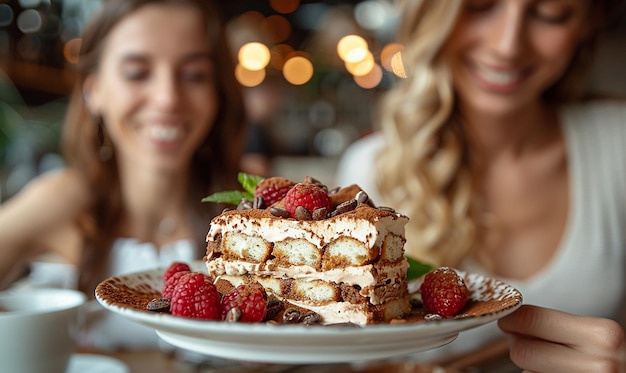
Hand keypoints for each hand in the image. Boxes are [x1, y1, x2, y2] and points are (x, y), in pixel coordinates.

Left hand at [498, 305, 624, 372]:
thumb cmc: (611, 354)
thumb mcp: (597, 334)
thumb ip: (555, 324)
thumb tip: (510, 319)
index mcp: (601, 335)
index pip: (531, 320)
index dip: (510, 319)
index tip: (505, 318)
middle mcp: (598, 364)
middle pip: (522, 350)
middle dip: (516, 343)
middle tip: (521, 339)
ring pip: (526, 370)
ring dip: (527, 364)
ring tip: (547, 359)